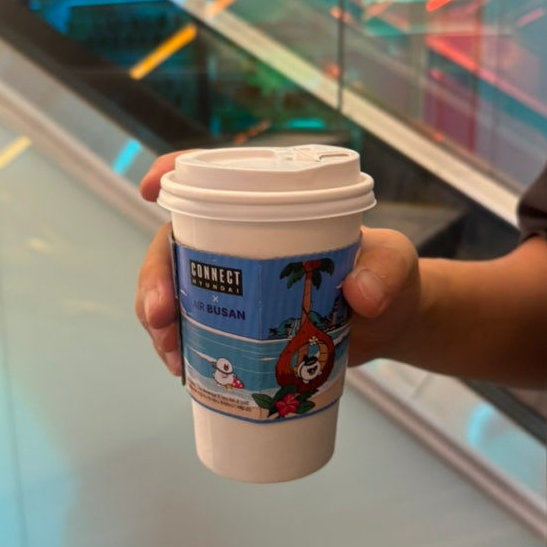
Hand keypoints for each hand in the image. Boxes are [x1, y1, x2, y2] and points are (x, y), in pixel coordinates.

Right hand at [135, 153, 421, 373]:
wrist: (391, 325)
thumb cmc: (390, 278)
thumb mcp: (396, 264)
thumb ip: (387, 270)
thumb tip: (361, 296)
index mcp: (275, 207)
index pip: (216, 179)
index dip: (175, 175)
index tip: (150, 191)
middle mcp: (243, 240)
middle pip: (179, 244)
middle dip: (156, 277)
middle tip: (161, 315)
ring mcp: (235, 283)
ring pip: (176, 289)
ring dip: (159, 320)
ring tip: (172, 357)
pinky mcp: (236, 321)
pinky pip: (193, 327)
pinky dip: (179, 347)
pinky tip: (181, 372)